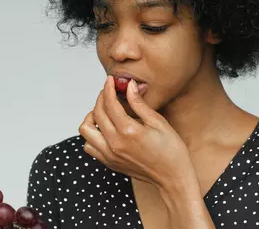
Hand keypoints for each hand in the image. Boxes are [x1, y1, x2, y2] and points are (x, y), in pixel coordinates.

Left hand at [79, 75, 193, 187]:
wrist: (173, 178)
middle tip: (108, 92)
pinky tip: (105, 130)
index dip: (108, 88)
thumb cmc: (171, 150)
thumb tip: (128, 86)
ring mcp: (110, 155)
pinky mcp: (109, 163)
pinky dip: (92, 135)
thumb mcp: (158, 122)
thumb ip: (139, 104)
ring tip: (104, 113)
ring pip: (86, 131)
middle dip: (100, 99)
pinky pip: (90, 146)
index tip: (110, 80)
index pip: (109, 104)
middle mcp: (115, 144)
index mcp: (128, 131)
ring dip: (92, 118)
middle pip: (96, 114)